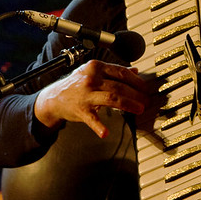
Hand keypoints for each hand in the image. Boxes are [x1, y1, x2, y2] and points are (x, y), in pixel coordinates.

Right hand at [34, 60, 153, 137]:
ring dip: (128, 104)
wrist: (54, 97)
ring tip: (139, 109)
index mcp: (96, 67)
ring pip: (112, 98)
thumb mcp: (93, 72)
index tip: (145, 88)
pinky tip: (106, 133)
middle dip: (136, 94)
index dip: (136, 81)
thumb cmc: (77, 84)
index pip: (121, 72)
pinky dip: (98, 127)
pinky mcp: (80, 110)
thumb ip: (114, 71)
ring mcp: (85, 94)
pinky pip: (91, 119)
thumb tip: (135, 70)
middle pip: (119, 86)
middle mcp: (91, 78)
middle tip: (146, 101)